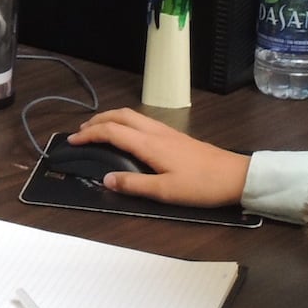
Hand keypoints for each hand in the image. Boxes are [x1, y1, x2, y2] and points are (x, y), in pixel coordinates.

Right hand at [71, 109, 250, 207]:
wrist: (235, 176)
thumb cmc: (201, 186)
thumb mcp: (165, 192)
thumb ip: (133, 185)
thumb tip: (105, 179)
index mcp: (149, 144)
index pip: (112, 131)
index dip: (89, 134)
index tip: (72, 141)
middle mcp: (156, 132)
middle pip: (121, 115)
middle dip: (98, 120)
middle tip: (81, 132)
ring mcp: (167, 132)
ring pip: (133, 116)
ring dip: (112, 119)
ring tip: (99, 130)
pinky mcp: (176, 137)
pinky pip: (143, 122)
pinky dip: (126, 123)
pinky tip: (127, 135)